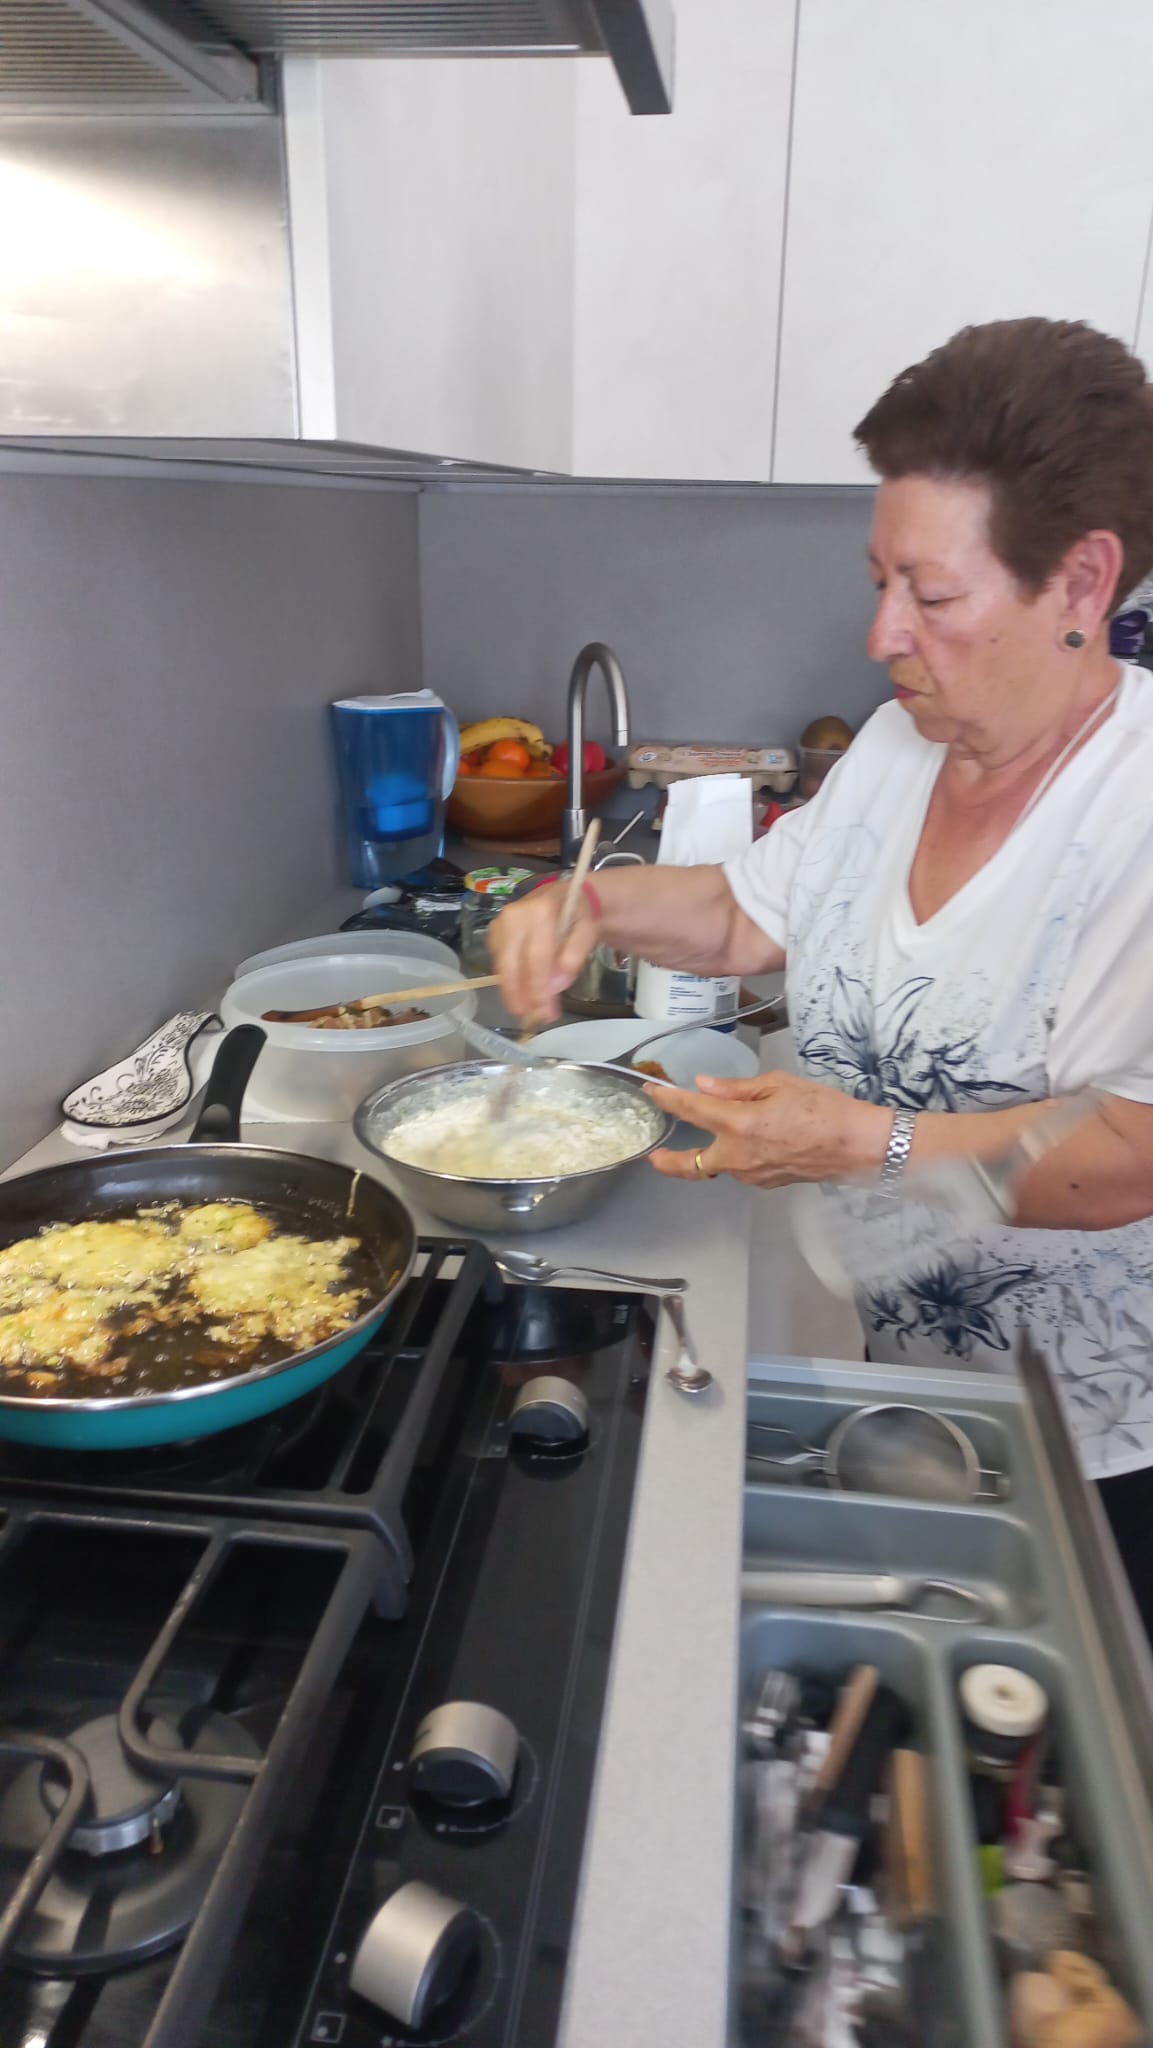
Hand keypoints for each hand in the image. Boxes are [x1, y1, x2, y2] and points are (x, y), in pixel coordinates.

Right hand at [489, 883, 599, 1023]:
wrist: (564, 896)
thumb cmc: (577, 915)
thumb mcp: (587, 931)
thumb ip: (574, 956)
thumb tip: (556, 986)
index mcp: (540, 911)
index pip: (536, 958)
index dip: (539, 989)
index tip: (546, 1013)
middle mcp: (513, 915)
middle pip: (513, 965)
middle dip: (522, 997)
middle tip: (534, 1019)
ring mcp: (499, 923)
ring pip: (502, 967)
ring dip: (513, 993)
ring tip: (528, 1012)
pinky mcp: (493, 933)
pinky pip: (498, 964)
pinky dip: (509, 982)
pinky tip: (521, 995)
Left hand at [647, 1071, 889, 1187]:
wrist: (857, 1146)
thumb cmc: (823, 1109)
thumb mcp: (779, 1085)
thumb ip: (737, 1089)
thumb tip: (705, 1086)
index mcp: (739, 1125)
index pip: (692, 1110)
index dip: (668, 1100)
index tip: (652, 1092)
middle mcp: (739, 1156)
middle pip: (693, 1164)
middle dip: (669, 1162)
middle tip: (654, 1157)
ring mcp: (752, 1175)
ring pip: (720, 1166)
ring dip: (713, 1152)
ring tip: (717, 1133)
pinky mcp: (767, 1183)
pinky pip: (743, 1169)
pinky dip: (739, 1155)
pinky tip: (752, 1141)